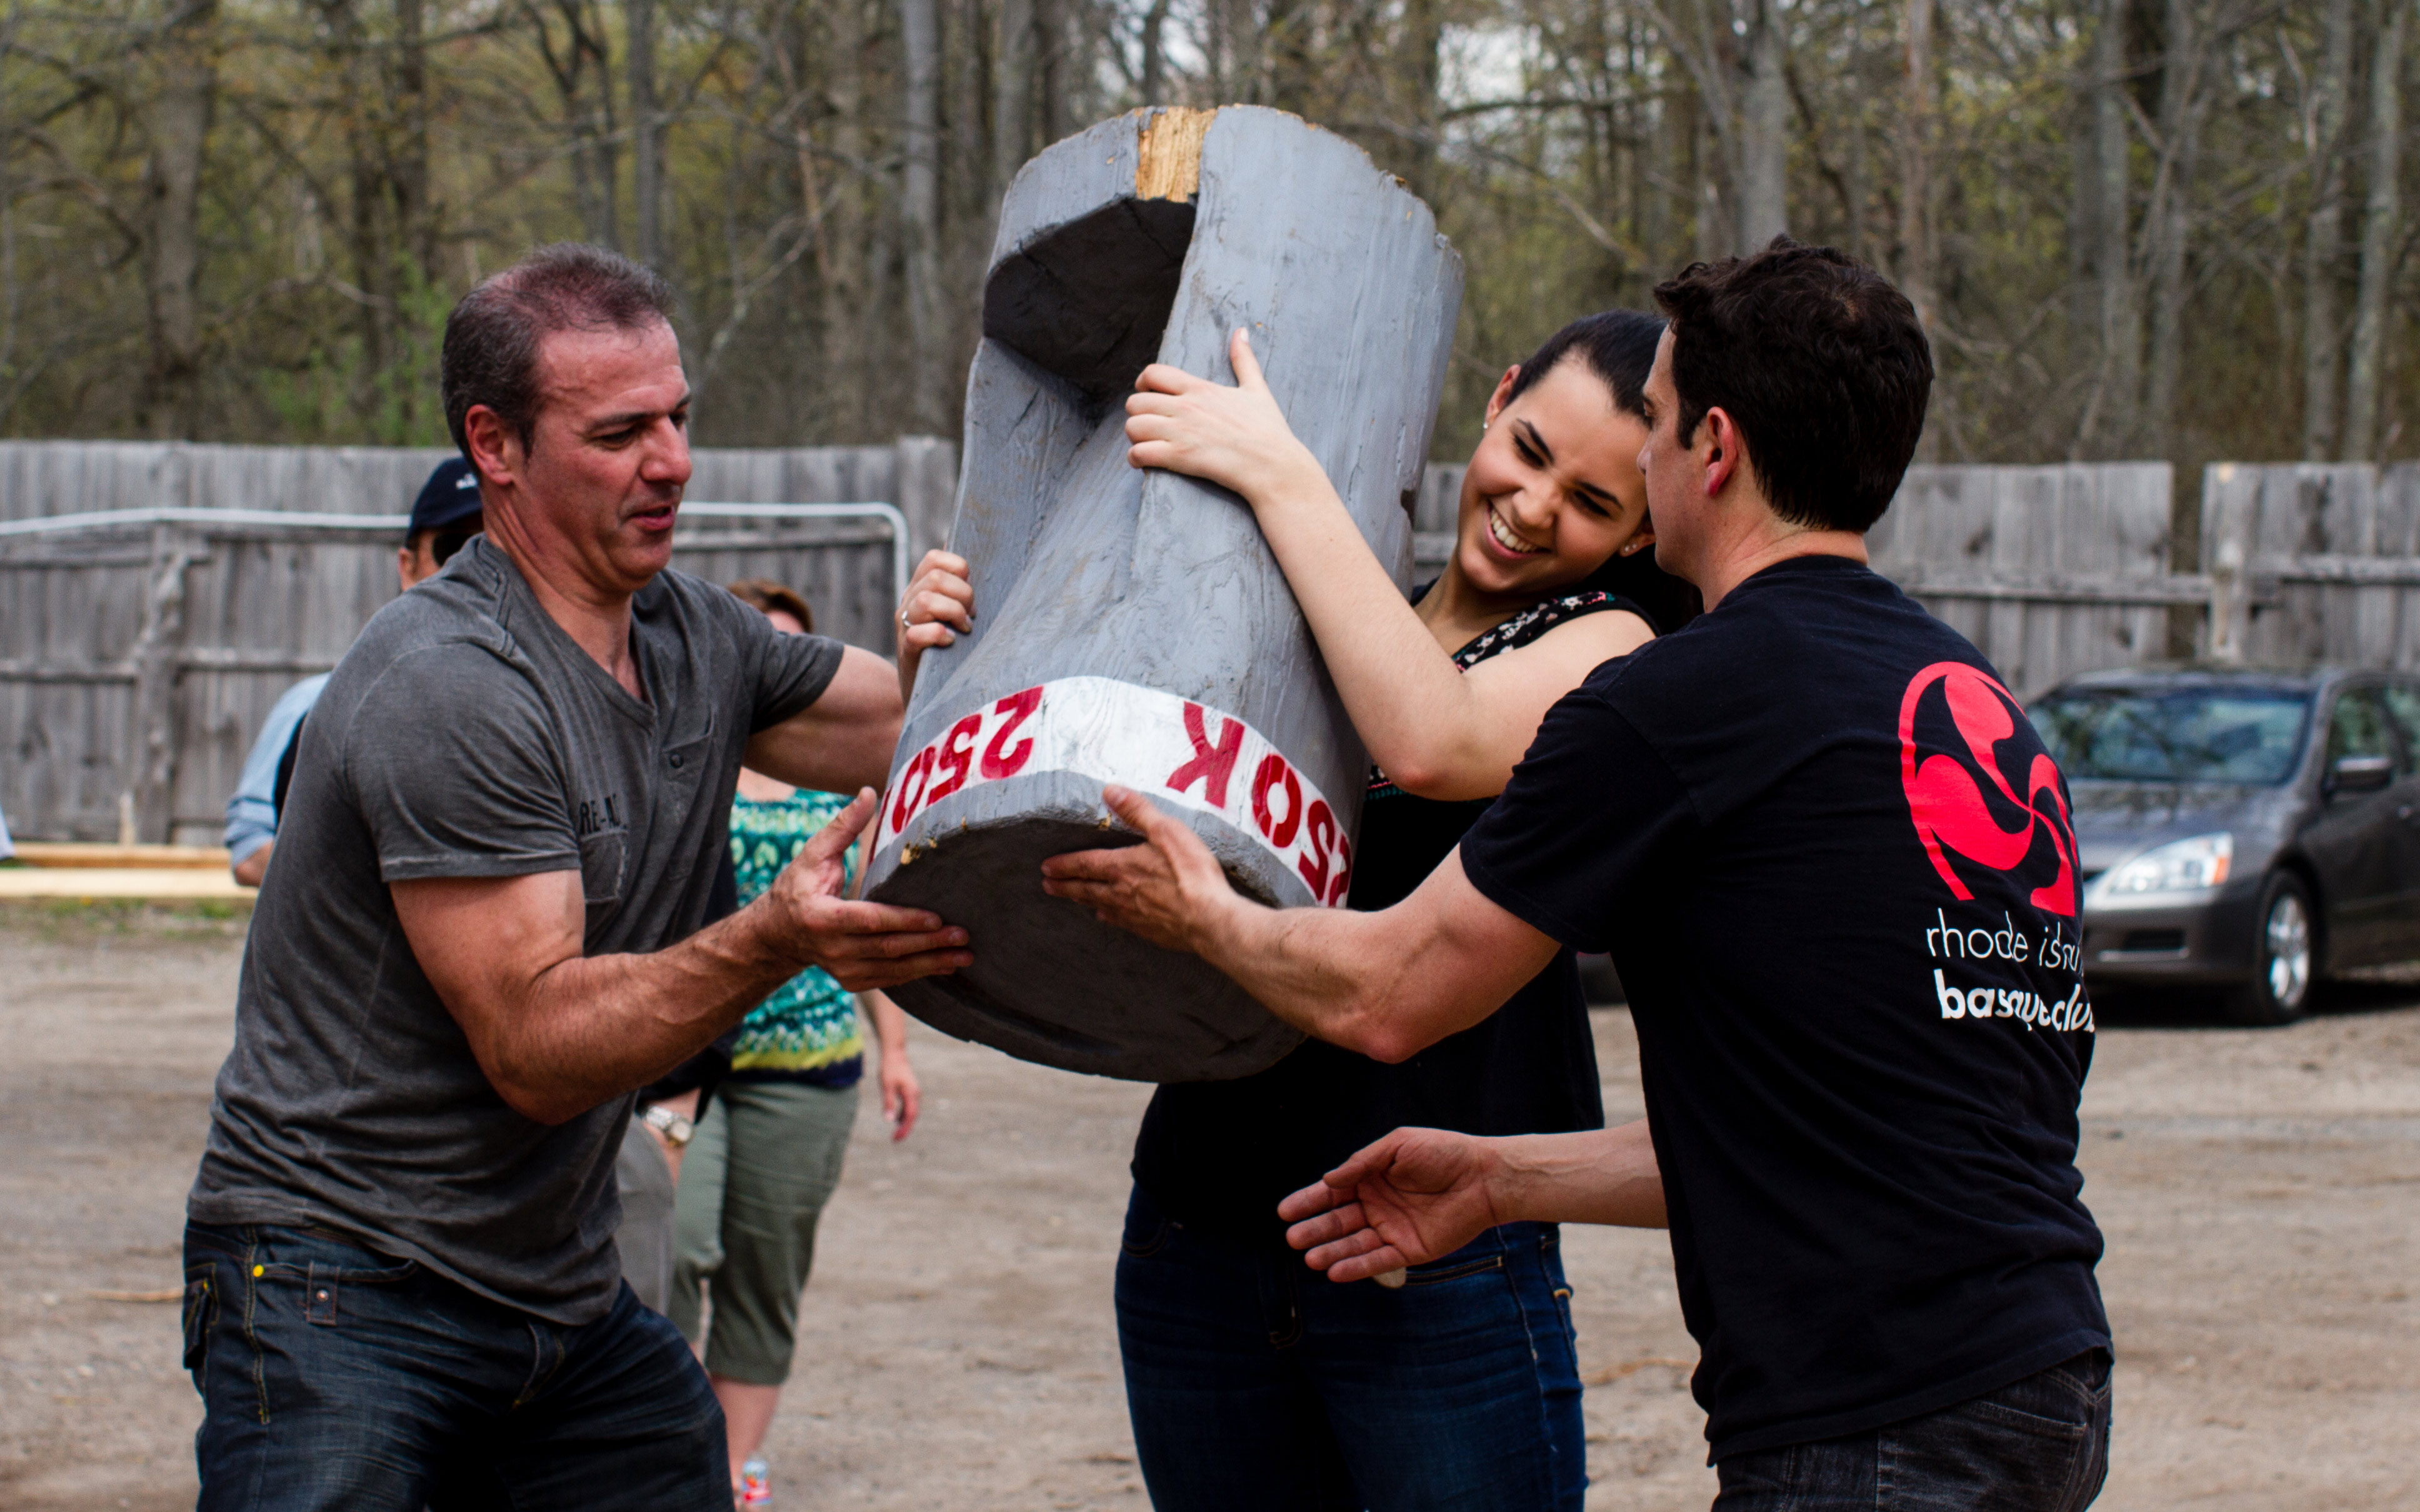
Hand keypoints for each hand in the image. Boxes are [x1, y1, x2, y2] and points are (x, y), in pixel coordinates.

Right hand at [760, 789, 971, 989]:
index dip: (903, 921)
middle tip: (963, 935)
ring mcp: (842, 969)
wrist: (777, 933)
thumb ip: (843, 826)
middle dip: (928, 943)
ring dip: (931, 963)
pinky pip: (889, 979)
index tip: (936, 918)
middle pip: (887, 948)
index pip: (869, 920)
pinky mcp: (851, 981)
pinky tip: (945, 966)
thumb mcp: (812, 854)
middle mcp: (832, 949)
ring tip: (964, 956)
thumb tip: (870, 792)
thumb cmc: (798, 886)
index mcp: (821, 916)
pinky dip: (918, 973)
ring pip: (892, 969)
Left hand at [878, 1046, 920, 1141]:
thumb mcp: (886, 1087)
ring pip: (911, 1112)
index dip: (904, 1129)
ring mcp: (913, 1093)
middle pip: (912, 1116)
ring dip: (904, 1123)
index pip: (910, 1116)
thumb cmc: (889, 1069)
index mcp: (911, 1094)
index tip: (896, 1139)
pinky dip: (903, 1115)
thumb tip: (889, 1121)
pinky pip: (909, 1107)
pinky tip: (896, 1120)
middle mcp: (915, 1094)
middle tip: (895, 1140)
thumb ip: (888, 1103)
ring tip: (895, 1134)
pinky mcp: (909, 1091)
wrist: (894, 1054)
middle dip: (905, 1129)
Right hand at [897, 549, 974, 701]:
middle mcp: (908, 604)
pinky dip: (940, 635)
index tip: (971, 593)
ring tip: (964, 630)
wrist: (929, 698)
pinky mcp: (907, 653)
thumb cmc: (949, 652)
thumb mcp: (954, 614)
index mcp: (920, 589)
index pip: (935, 558)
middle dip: (963, 595)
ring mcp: (905, 628)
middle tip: (972, 617)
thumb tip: (961, 542)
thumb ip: (957, 586)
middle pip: (934, 579)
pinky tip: (951, 644)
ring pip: (926, 600)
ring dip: (954, 613)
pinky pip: (919, 634)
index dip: (959, 570)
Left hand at [1039, 784, 1241, 954]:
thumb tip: (1110, 791)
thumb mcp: (1166, 831)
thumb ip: (1137, 811)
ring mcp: (1135, 915)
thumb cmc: (1191, 873)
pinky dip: (1109, 917)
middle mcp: (1122, 893)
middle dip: (1065, 885)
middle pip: (1086, 888)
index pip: (1085, 864)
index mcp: (1123, 867)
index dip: (1064, 865)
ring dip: (1083, 901)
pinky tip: (1107, 917)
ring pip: (1101, 906)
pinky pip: (1122, 922)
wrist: (1210, 920)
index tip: (1046, 867)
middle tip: (1047, 886)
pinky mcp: (1151, 931)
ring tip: (1072, 899)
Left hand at [1125, 328, 1324, 504]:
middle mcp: (1187, 407)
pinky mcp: (1180, 457)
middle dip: (1137, 414)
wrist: (1276, 467)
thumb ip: (1244, 360)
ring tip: (1144, 443)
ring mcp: (1181, 432)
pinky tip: (1143, 462)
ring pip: (1132, 426)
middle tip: (1148, 425)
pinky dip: (1135, 458)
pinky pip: (1139, 453)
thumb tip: (1241, 332)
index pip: (1153, 373)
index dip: (1143, 384)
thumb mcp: (1257, 389)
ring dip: (1134, 437)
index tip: (1148, 395)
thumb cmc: (1269, 431)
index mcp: (1200, 389)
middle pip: (1135, 402)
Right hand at [1278, 1127, 1507, 1283]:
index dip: (1308, 1201)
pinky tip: (1336, 1271)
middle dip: (1315, 1229)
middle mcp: (1377, 1205)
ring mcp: (1392, 1229)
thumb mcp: (1399, 1146)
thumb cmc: (1443, 1153)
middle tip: (1293, 1237)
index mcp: (1371, 1179)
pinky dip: (1357, 1267)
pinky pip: (1379, 1260)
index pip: (1332, 1192)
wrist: (1484, 1176)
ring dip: (1332, 1252)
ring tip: (1310, 1258)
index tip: (1285, 1211)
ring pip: (1355, 1244)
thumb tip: (1328, 1180)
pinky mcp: (1410, 1249)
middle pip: (1339, 1221)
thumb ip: (1363, 1162)